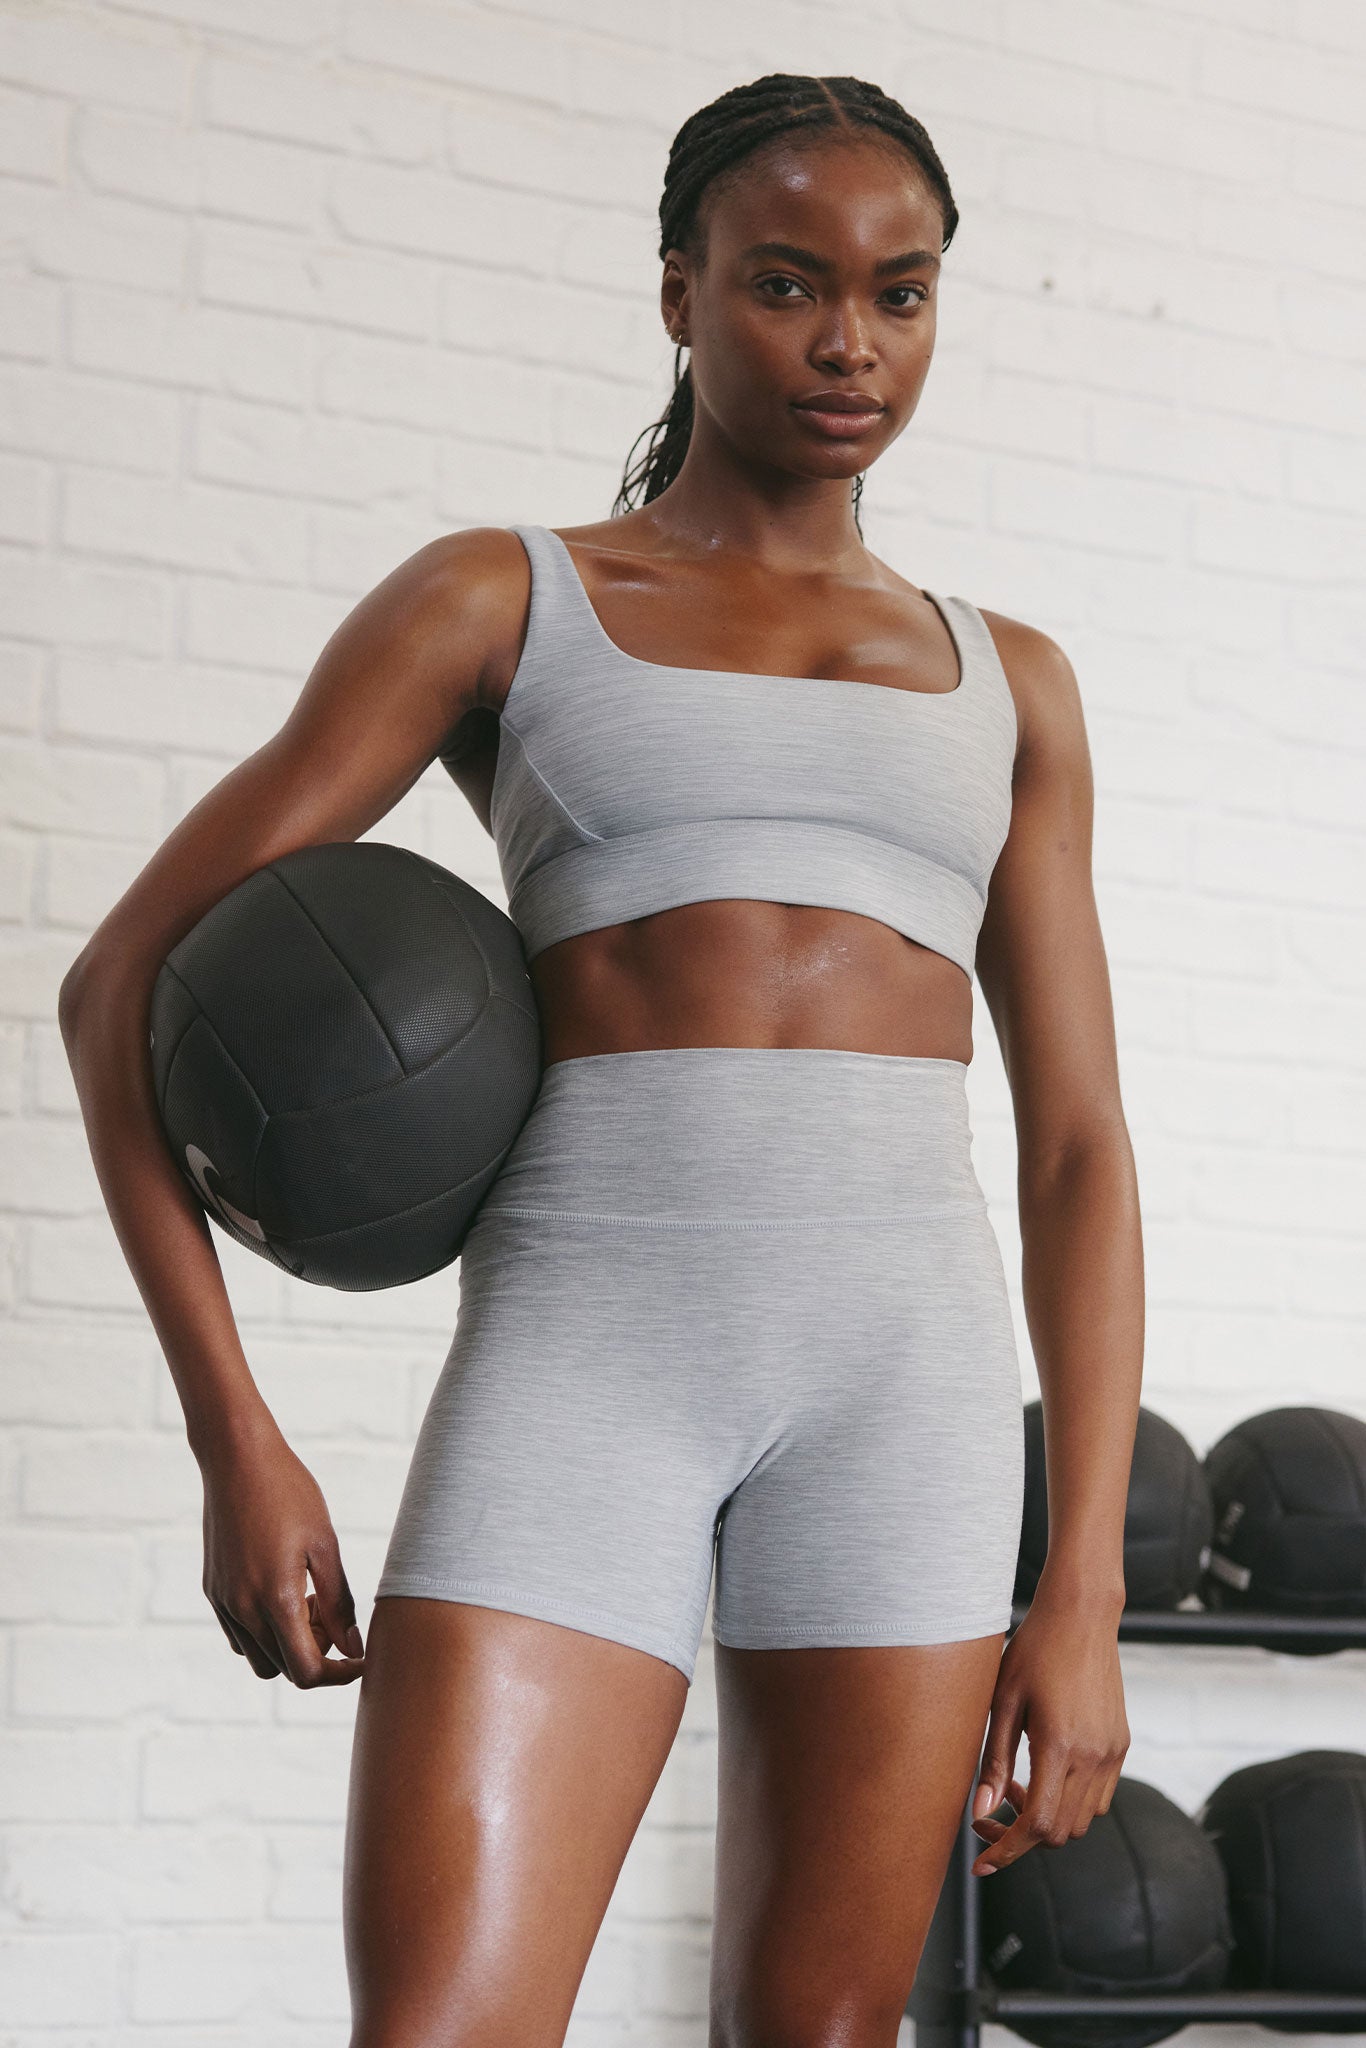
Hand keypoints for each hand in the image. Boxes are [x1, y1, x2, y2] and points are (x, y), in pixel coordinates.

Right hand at [200, 1418, 365, 1686]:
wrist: (236, 1458)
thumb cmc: (288, 1492)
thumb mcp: (325, 1545)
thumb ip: (339, 1602)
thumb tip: (352, 1647)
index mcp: (275, 1599)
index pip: (306, 1671)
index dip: (339, 1674)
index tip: (360, 1658)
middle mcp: (242, 1609)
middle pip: (283, 1669)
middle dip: (315, 1654)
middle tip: (331, 1610)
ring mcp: (222, 1602)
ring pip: (257, 1658)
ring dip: (287, 1645)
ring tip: (307, 1599)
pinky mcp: (212, 1591)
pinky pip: (238, 1636)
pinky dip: (263, 1631)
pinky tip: (282, 1592)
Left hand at [969, 1580, 1128, 1874]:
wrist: (1081, 1616)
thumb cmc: (1034, 1650)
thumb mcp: (1001, 1702)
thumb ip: (992, 1761)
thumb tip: (980, 1811)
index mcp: (1059, 1746)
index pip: (1036, 1824)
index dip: (1007, 1850)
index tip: (982, 1860)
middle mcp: (1093, 1756)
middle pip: (1060, 1832)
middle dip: (1021, 1837)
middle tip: (990, 1813)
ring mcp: (1112, 1753)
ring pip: (1082, 1820)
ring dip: (1046, 1820)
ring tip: (1015, 1786)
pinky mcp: (1121, 1745)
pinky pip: (1099, 1797)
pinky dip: (1070, 1803)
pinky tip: (1045, 1773)